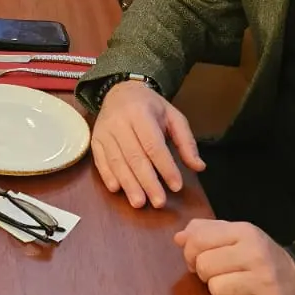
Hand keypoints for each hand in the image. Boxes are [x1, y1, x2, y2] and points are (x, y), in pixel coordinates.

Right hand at [91, 80, 204, 209]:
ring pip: (117, 161)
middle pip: (135, 156)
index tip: (176, 186)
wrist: (120, 91)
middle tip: (159, 202)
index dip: (165, 167)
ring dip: (128, 184)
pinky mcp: (96, 140)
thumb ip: (186, 142)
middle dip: (148, 182)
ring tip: (139, 202)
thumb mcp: (173, 117)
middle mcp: (120, 122)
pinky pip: (100, 160)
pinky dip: (108, 176)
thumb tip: (199, 167)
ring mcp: (105, 131)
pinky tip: (117, 189)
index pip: (154, 145)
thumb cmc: (150, 107)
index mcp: (141, 113)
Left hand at [175, 220, 294, 294]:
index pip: (198, 239)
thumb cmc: (260, 259)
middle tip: (222, 275)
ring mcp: (265, 282)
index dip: (191, 253)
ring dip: (221, 293)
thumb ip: (206, 232)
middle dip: (206, 274)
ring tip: (237, 289)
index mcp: (246, 232)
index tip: (199, 260)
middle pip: (204, 266)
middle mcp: (256, 254)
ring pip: (215, 289)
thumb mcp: (237, 237)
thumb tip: (179, 237)